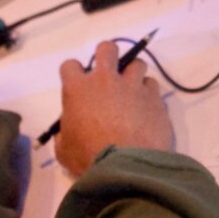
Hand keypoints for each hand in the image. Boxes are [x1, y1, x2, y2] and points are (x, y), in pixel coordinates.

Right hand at [55, 40, 173, 175]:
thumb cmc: (89, 159)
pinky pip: (152, 85)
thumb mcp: (64, 149)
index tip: (79, 85)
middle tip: (110, 74)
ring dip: (133, 75)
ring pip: (137, 63)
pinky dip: (149, 94)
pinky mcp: (155, 98)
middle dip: (108, 56)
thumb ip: (65, 131)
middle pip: (107, 48)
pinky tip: (147, 109)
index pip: (70, 65)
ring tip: (132, 93)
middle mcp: (106, 80)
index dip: (75, 74)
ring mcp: (133, 86)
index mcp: (78, 89)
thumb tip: (70, 127)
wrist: (126, 168)